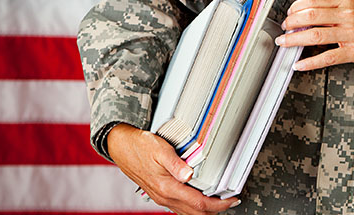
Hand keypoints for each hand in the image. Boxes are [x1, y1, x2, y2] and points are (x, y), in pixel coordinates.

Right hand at [107, 123, 239, 213]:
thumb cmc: (140, 146)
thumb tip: (190, 174)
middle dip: (215, 210)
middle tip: (230, 201)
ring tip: (219, 200)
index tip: (231, 199)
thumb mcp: (160, 150)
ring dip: (205, 210)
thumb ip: (176, 164)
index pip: (198, 204)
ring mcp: (161, 198)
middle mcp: (164, 197)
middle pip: (195, 213)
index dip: (218, 205)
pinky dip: (194, 206)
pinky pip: (180, 207)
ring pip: (187, 212)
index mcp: (167, 187)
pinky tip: (201, 198)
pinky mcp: (160, 194)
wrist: (121, 147)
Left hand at [275, 0, 353, 70]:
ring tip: (285, 43)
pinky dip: (309, 62)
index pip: (313, 0)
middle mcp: (348, 14)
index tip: (289, 13)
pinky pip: (326, 57)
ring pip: (314, 36)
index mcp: (347, 0)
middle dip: (291, 23)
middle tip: (284, 29)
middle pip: (310, 16)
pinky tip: (299, 64)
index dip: (296, 7)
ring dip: (294, 40)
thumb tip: (308, 12)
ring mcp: (351, 33)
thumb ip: (335, 5)